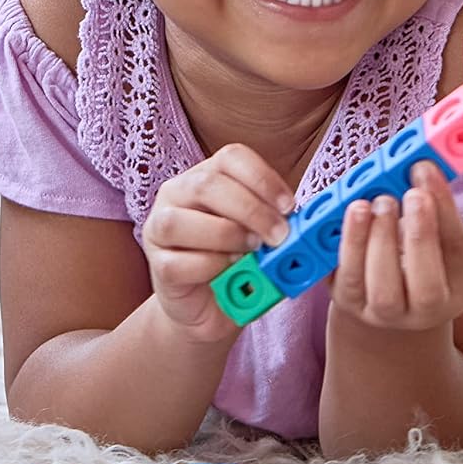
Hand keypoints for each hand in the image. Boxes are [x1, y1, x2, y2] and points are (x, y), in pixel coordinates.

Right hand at [142, 144, 293, 339]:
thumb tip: (304, 219)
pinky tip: (230, 271)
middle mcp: (177, 194)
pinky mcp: (157, 265)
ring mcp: (159, 228)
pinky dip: (210, 267)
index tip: (290, 206)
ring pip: (180, 221)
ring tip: (252, 251)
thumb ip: (275, 221)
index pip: (231, 157)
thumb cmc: (238, 261)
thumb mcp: (260, 234)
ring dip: (225, 235)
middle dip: (251, 210)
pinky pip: (177, 262)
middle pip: (207, 184)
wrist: (210, 306)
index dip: (263, 178)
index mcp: (206, 176)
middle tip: (279, 235)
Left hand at [329, 162, 462, 330]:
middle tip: (405, 195)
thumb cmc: (418, 253)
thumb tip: (421, 166)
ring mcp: (384, 313)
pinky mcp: (349, 303)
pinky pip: (345, 281)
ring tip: (371, 203)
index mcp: (457, 290)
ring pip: (382, 291)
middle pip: (426, 289)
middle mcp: (424, 313)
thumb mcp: (437, 232)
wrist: (386, 290)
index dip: (443, 212)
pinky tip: (350, 216)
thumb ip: (434, 204)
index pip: (458, 253)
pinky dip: (347, 247)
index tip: (426, 172)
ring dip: (375, 242)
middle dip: (417, 237)